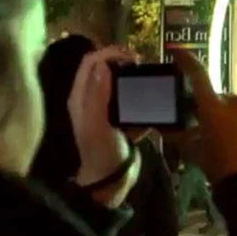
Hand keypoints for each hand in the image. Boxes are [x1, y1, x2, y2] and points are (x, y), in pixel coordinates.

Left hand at [68, 47, 139, 207]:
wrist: (111, 182)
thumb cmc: (102, 153)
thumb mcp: (98, 123)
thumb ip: (98, 94)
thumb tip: (103, 64)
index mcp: (81, 98)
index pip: (91, 62)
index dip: (110, 53)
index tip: (133, 56)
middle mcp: (92, 102)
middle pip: (105, 70)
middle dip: (123, 62)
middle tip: (143, 64)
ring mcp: (107, 113)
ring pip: (120, 86)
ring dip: (135, 79)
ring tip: (151, 80)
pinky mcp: (122, 123)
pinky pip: (133, 104)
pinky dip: (143, 99)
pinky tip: (155, 102)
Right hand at [172, 51, 236, 181]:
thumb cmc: (221, 169)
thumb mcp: (195, 152)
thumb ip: (179, 136)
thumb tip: (165, 128)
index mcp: (214, 107)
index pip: (197, 75)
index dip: (186, 61)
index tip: (177, 52)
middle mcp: (236, 101)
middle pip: (217, 98)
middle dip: (210, 109)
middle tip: (206, 130)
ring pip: (235, 107)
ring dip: (229, 117)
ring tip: (228, 141)